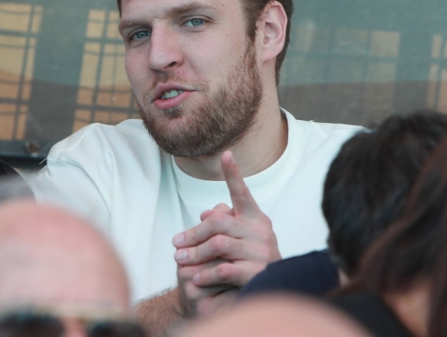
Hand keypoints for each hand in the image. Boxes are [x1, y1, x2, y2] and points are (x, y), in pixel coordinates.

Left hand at [172, 151, 280, 316]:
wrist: (270, 292)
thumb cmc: (249, 261)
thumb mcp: (239, 238)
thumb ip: (223, 223)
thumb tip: (204, 213)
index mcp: (256, 218)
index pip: (242, 194)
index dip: (233, 174)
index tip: (225, 154)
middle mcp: (262, 231)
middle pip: (218, 222)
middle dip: (193, 233)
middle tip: (175, 243)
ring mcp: (261, 251)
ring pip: (219, 244)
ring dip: (195, 253)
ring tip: (179, 260)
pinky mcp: (257, 272)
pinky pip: (225, 269)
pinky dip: (208, 272)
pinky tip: (196, 277)